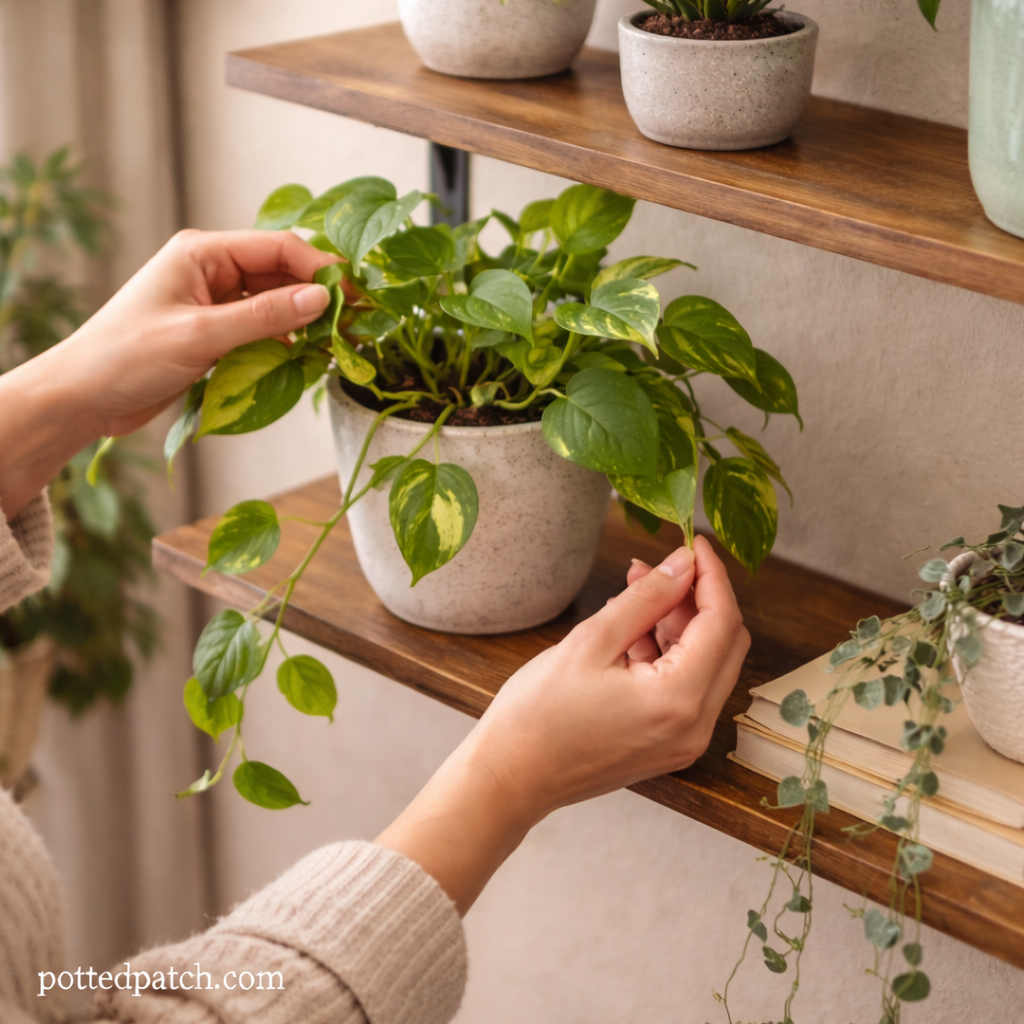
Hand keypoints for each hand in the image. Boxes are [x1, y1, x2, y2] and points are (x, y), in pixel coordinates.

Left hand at [56, 229, 338, 436]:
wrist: (82, 396)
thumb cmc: (127, 356)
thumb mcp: (201, 335)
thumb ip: (264, 316)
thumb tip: (321, 299)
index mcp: (203, 252)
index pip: (278, 248)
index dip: (320, 269)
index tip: (355, 296)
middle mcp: (211, 270)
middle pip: (281, 273)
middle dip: (318, 297)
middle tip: (355, 323)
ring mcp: (213, 302)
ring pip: (275, 303)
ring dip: (303, 322)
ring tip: (335, 345)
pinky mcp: (214, 332)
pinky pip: (262, 329)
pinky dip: (284, 342)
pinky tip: (304, 358)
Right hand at [376, 536, 750, 913]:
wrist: (510, 778)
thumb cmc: (538, 715)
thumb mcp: (590, 642)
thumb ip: (646, 599)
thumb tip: (684, 564)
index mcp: (679, 700)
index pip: (722, 623)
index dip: (712, 576)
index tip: (694, 544)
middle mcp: (694, 726)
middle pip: (725, 644)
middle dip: (698, 598)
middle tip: (658, 567)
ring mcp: (684, 740)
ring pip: (707, 663)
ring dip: (681, 623)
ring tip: (634, 592)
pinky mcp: (668, 744)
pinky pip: (686, 687)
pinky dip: (668, 653)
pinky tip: (630, 631)